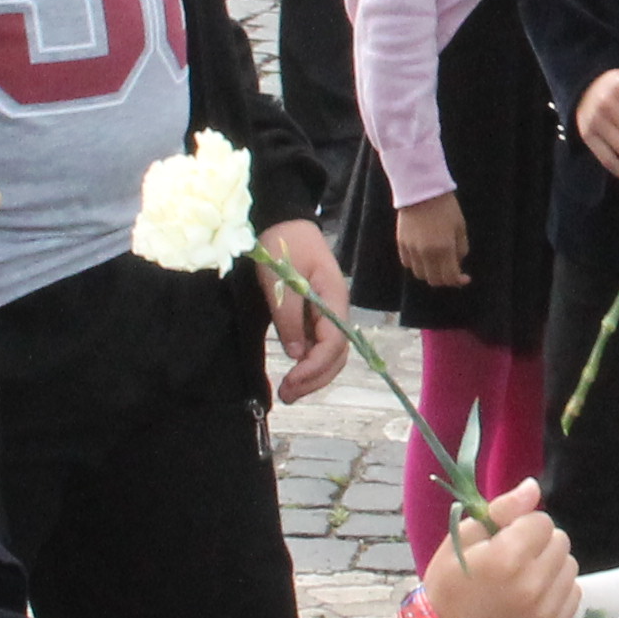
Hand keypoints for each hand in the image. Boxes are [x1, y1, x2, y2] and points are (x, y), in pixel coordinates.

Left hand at [259, 218, 351, 399]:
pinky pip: (320, 345)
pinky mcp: (316, 314)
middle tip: (288, 395)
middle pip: (337, 354)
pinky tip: (294, 372)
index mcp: (334, 298)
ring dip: (314, 376)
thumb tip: (296, 354)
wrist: (284, 222)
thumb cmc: (283, 245)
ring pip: (331, 354)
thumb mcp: (281, 280)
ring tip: (290, 391)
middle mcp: (337, 309)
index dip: (315, 367)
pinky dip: (310, 364)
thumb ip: (289, 317)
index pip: (334, 343)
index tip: (291, 380)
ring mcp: (328, 313)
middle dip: (316, 379)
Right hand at [393, 192, 470, 288]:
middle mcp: (426, 253)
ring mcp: (411, 249)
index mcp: (444, 248)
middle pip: (434, 280)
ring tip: (437, 263)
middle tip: (452, 272)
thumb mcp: (460, 228)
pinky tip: (424, 256)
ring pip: (419, 274)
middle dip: (445, 280)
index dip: (459, 281)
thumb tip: (458, 265)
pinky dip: (417, 265)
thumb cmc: (446, 207)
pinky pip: (408, 263)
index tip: (465, 278)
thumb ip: (461, 250)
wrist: (421, 190)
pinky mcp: (401, 244)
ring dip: (430, 273)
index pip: (450, 277)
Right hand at [421, 483, 580, 617]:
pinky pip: (573, 593)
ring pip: (569, 566)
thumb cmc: (449, 585)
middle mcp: (531, 585)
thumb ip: (502, 510)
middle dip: (540, 543)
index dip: (523, 525)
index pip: (542, 521)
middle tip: (514, 558)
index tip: (505, 539)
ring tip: (524, 577)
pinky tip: (533, 595)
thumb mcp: (462, 539)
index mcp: (507, 558)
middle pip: (560, 541)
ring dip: (551, 565)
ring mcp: (545, 610)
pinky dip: (557, 589)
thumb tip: (533, 487)